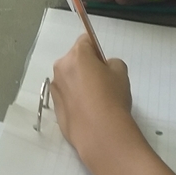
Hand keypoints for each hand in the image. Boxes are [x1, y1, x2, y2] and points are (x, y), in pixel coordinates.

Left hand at [51, 34, 133, 156]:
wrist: (100, 134)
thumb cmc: (112, 98)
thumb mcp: (121, 73)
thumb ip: (111, 63)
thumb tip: (103, 68)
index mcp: (77, 55)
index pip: (85, 40)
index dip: (96, 49)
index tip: (103, 63)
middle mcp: (61, 68)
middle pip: (74, 59)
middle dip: (86, 66)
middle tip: (102, 83)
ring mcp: (55, 88)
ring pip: (69, 78)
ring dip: (78, 83)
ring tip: (95, 101)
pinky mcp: (54, 106)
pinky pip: (66, 95)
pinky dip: (74, 99)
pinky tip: (87, 112)